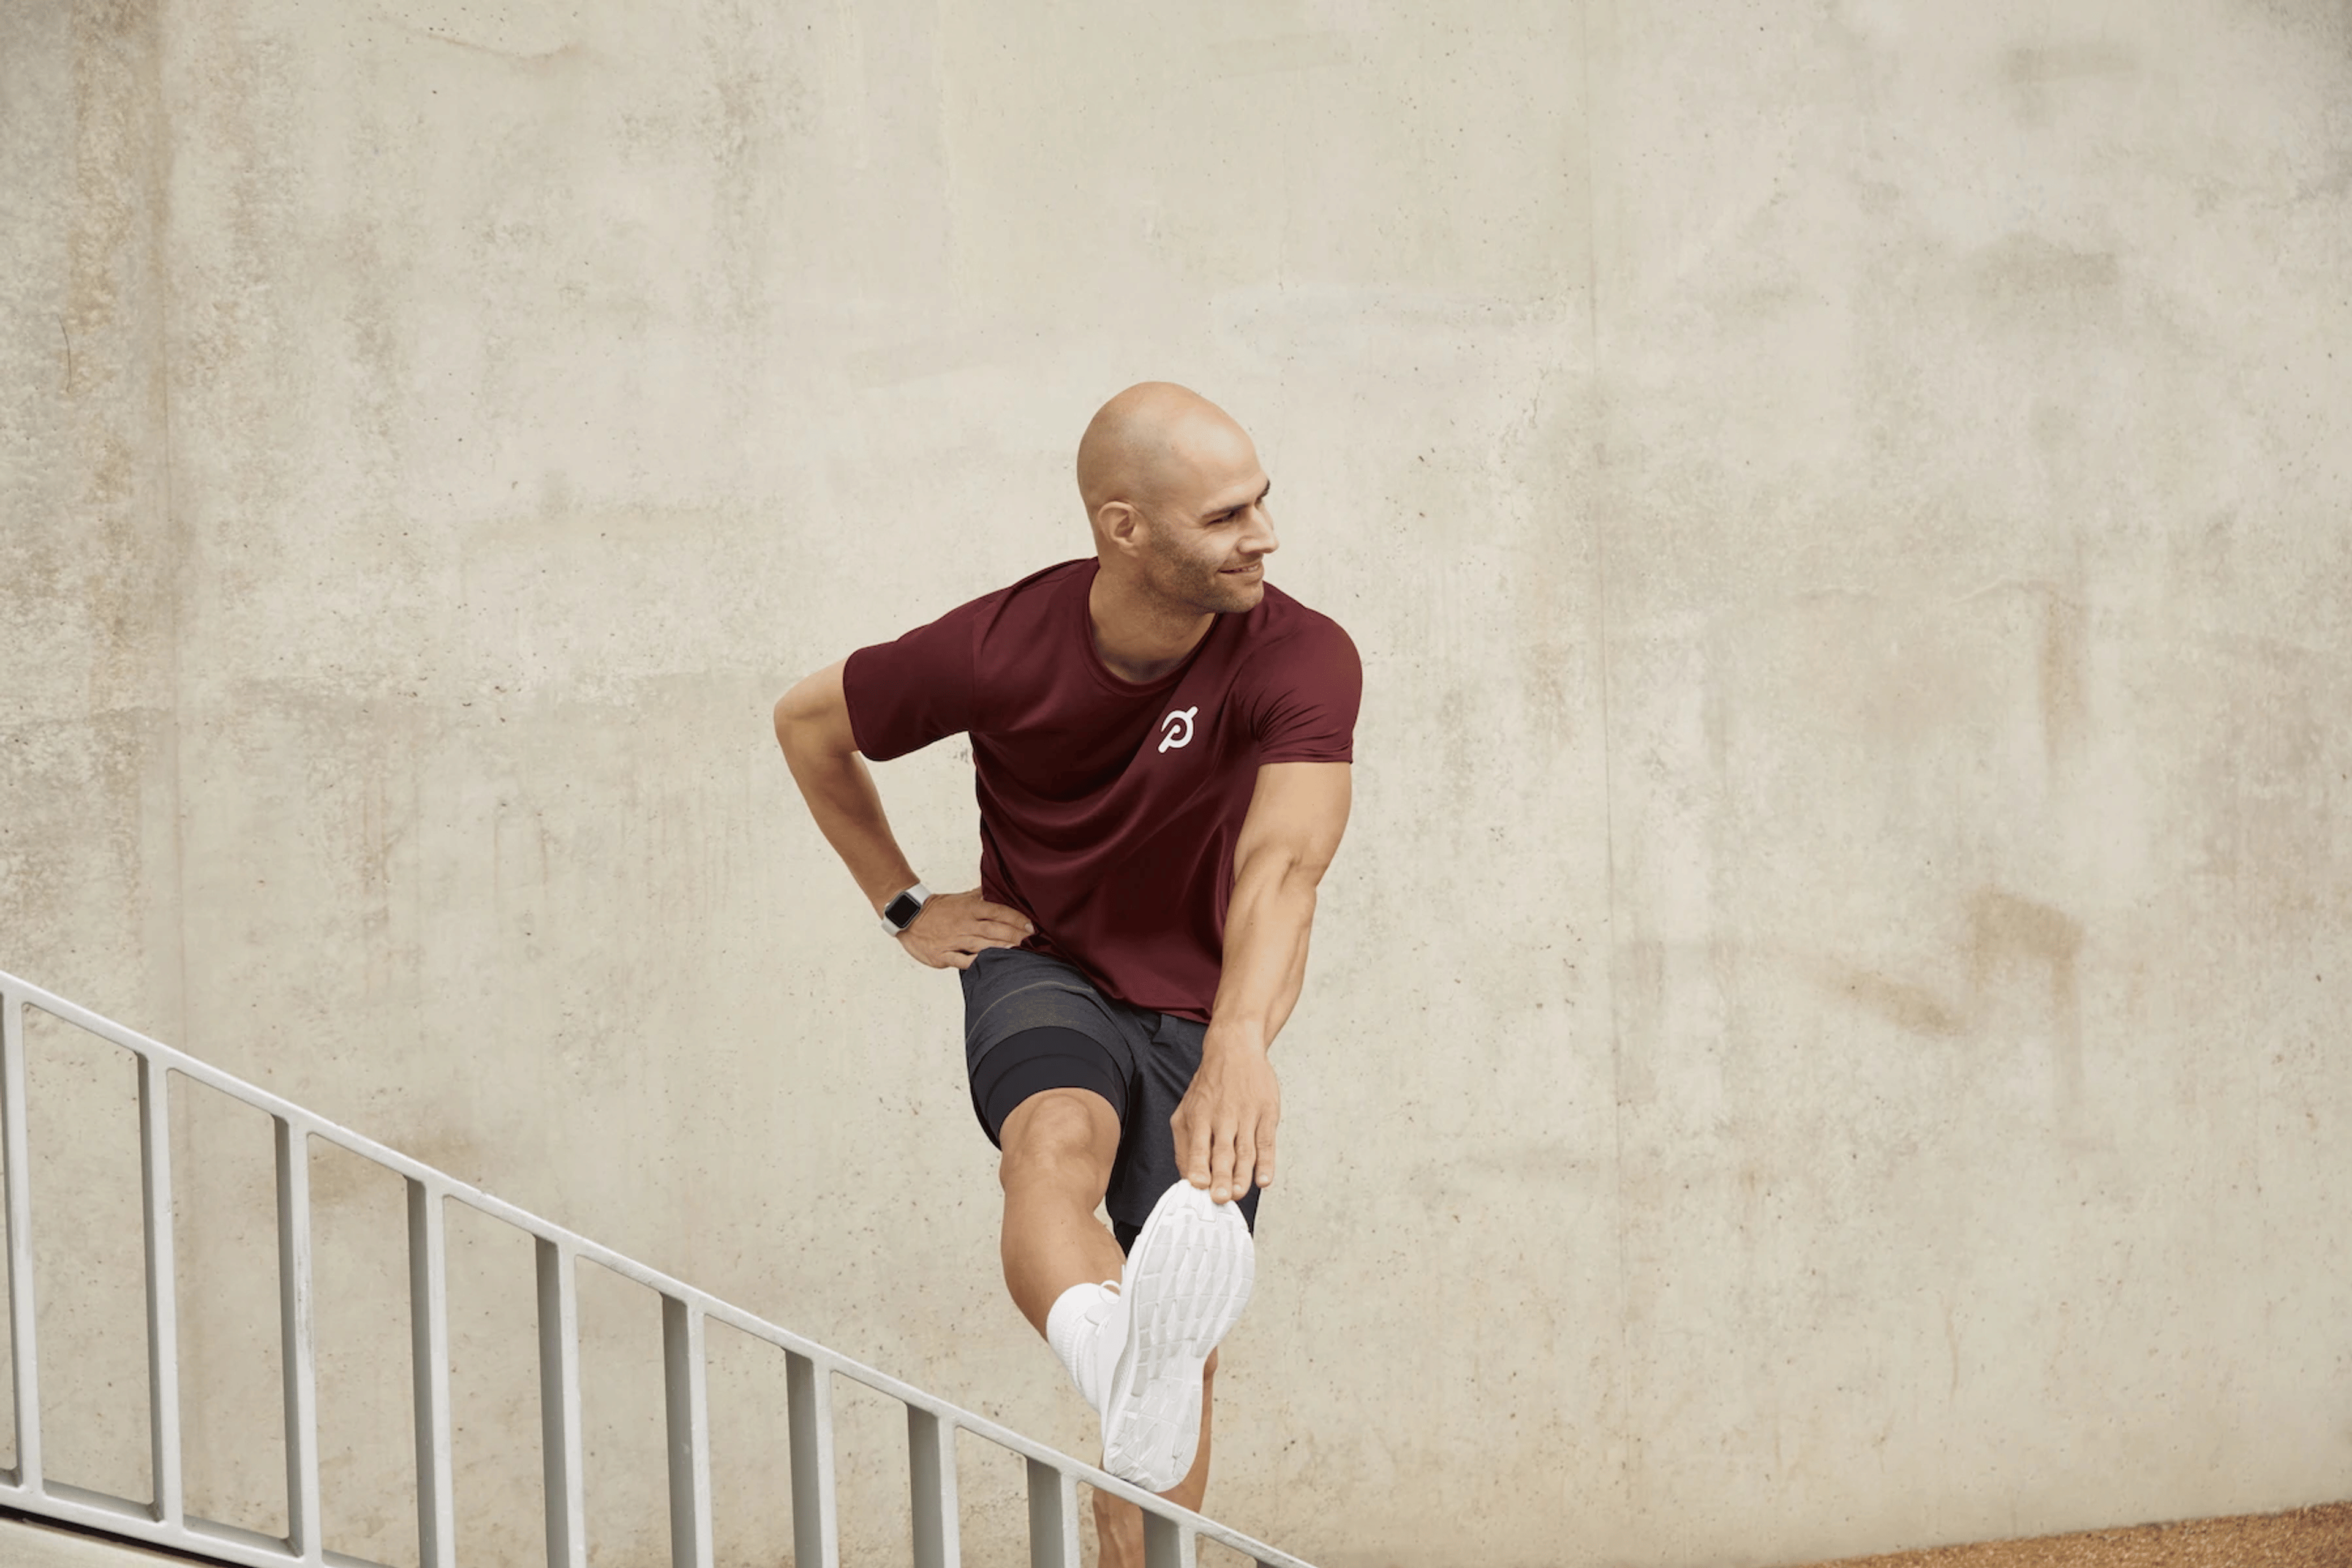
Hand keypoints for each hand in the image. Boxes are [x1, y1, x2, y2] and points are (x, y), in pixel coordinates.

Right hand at [895, 888, 1034, 968]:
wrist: (907, 916)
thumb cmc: (938, 909)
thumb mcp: (961, 898)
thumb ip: (981, 895)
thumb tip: (999, 886)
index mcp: (970, 908)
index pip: (998, 911)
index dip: (1016, 918)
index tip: (1032, 926)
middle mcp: (964, 924)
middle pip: (994, 929)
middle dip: (1015, 935)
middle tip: (1033, 941)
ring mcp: (953, 940)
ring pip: (981, 944)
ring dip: (1001, 948)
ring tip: (1019, 952)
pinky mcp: (943, 955)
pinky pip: (961, 960)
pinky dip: (975, 962)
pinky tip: (989, 964)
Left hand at [1170, 1035, 1280, 1204]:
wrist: (1235, 1049)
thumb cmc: (1210, 1085)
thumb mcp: (1186, 1110)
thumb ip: (1184, 1144)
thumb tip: (1187, 1177)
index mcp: (1199, 1116)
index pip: (1197, 1146)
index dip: (1198, 1167)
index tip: (1199, 1185)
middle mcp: (1222, 1116)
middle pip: (1222, 1151)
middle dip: (1221, 1176)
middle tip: (1221, 1197)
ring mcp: (1247, 1115)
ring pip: (1245, 1150)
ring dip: (1243, 1174)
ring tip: (1239, 1193)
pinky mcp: (1267, 1114)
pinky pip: (1266, 1142)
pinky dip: (1266, 1162)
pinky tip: (1264, 1178)